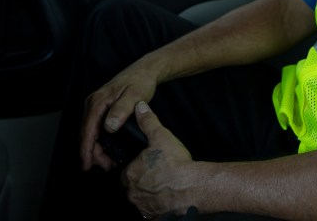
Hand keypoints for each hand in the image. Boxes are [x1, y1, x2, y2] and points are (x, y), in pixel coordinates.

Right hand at [79, 59, 158, 170]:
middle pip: (87, 133)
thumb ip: (121, 110)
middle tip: (105, 167)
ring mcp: (96, 105)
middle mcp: (93, 103)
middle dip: (92, 153)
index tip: (87, 165)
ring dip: (97, 148)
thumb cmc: (140, 81)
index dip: (86, 149)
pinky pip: (96, 128)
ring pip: (91, 132)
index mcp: (98, 101)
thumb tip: (109, 127)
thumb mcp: (134, 96)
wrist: (145, 71)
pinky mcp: (102, 108)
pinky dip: (100, 140)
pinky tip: (108, 149)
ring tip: (108, 163)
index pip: (88, 129)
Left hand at [123, 101, 196, 218]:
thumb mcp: (161, 136)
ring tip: (162, 185)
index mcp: (130, 174)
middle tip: (155, 174)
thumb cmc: (175, 164)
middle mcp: (133, 193)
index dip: (134, 167)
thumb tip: (139, 107)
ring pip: (140, 199)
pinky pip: (150, 211)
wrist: (192, 188)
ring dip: (147, 194)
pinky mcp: (153, 215)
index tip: (145, 164)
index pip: (125, 171)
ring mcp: (143, 206)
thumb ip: (148, 121)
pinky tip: (167, 197)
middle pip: (131, 187)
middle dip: (140, 182)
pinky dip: (157, 205)